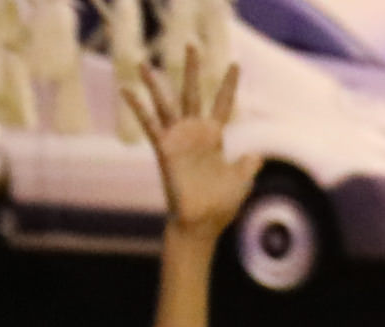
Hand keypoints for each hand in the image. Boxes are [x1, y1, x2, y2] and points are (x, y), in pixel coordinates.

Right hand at [133, 51, 249, 237]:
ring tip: (143, 63)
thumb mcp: (241, 181)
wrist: (202, 223)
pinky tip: (126, 90)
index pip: (222, 103)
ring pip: (165, 104)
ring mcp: (178, 139)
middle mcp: (194, 133)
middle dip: (192, 70)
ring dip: (154, 84)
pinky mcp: (164, 149)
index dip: (229, 85)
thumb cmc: (221, 206)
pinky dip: (137, 108)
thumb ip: (247, 165)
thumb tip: (258, 155)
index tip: (235, 64)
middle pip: (193, 93)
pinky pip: (149, 124)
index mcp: (214, 138)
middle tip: (192, 45)